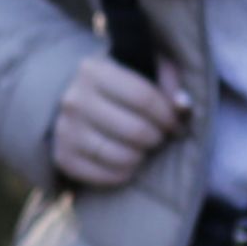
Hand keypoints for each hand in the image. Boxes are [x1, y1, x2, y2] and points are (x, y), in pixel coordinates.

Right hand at [52, 50, 191, 189]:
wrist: (78, 103)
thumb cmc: (121, 85)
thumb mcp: (145, 68)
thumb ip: (169, 81)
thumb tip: (182, 105)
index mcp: (93, 70)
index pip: (143, 98)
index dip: (168, 115)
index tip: (176, 122)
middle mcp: (74, 100)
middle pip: (136, 131)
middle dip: (157, 137)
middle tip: (160, 136)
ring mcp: (65, 130)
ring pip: (122, 157)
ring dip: (143, 156)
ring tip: (144, 147)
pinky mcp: (63, 158)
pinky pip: (107, 176)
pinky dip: (125, 172)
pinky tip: (128, 161)